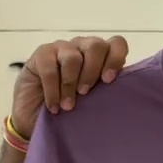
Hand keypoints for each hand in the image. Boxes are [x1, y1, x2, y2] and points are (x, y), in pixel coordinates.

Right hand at [11, 35, 129, 138]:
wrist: (38, 118)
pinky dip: (53, 90)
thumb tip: (125, 95)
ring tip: (68, 106)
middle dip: (92, 71)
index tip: (108, 80)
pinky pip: (50, 67)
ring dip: (70, 84)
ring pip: (72, 57)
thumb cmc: (72, 110)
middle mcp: (83, 48)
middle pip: (96, 46)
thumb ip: (108, 92)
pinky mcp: (42, 55)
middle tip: (85, 93)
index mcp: (102, 57)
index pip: (117, 44)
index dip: (115, 58)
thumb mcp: (94, 103)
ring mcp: (62, 48)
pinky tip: (54, 106)